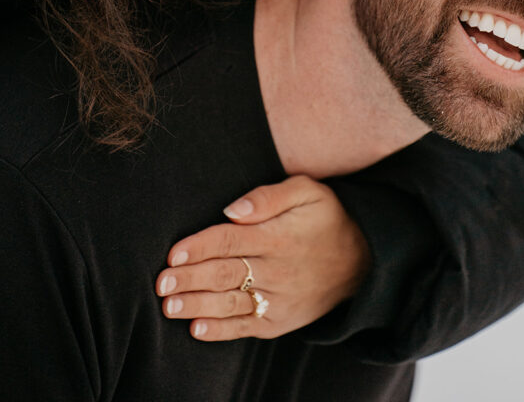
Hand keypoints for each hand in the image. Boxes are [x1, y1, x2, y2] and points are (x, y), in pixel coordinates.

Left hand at [155, 175, 370, 340]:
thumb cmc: (328, 218)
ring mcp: (279, 299)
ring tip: (169, 306)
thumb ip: (269, 195)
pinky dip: (221, 331)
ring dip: (196, 306)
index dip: (199, 246)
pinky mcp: (281, 320)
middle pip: (224, 274)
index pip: (229, 240)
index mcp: (278, 236)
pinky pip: (246, 327)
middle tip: (160, 282)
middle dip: (188, 278)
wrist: (363, 260)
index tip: (173, 252)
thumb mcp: (308, 191)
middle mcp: (277, 270)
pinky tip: (197, 329)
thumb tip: (233, 208)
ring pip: (230, 304)